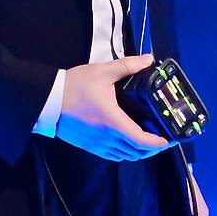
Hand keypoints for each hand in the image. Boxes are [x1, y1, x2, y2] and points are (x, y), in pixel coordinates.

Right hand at [55, 54, 177, 160]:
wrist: (48, 100)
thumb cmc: (76, 86)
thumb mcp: (102, 72)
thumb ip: (127, 66)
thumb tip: (149, 59)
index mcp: (113, 121)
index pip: (140, 140)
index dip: (157, 143)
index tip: (168, 139)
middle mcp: (107, 137)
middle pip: (136, 152)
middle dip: (151, 148)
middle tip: (160, 136)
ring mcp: (97, 145)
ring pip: (125, 156)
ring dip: (138, 151)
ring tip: (146, 138)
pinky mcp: (89, 146)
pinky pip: (113, 155)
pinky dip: (124, 152)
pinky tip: (125, 140)